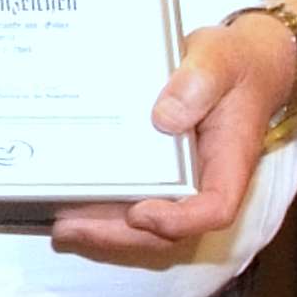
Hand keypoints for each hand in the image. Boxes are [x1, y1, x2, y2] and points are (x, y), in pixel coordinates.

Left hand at [51, 13, 290, 265]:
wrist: (235, 64)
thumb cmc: (234, 64)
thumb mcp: (221, 60)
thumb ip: (200, 82)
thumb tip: (164, 116)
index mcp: (228, 163)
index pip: (214, 209)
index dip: (178, 220)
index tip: (140, 213)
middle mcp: (202, 183)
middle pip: (169, 231)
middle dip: (120, 235)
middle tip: (72, 228)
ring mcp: (178, 184)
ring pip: (144, 226)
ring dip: (102, 231)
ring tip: (61, 225)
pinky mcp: (155, 175)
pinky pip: (130, 203)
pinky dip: (99, 210)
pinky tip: (64, 204)